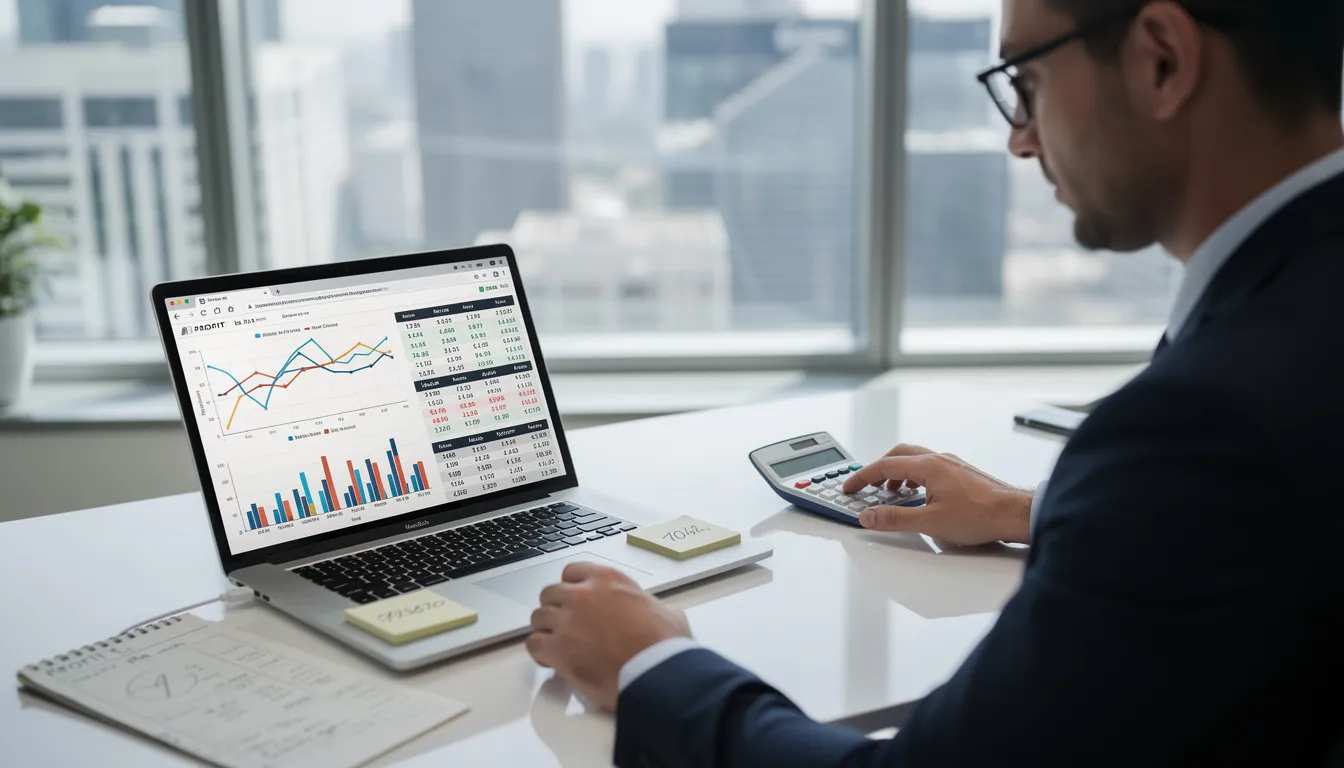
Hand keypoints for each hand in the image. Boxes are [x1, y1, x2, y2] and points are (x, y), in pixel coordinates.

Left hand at [526, 562, 690, 710]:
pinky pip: (534, 644)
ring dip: (546, 630)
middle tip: (567, 625)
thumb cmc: (664, 645)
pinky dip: (540, 653)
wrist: (657, 672)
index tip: (575, 599)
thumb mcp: (665, 611)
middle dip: (556, 609)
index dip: (572, 587)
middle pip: (550, 594)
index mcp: (607, 580)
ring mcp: (567, 621)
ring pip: (538, 618)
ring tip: (559, 645)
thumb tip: (653, 613)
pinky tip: (552, 661)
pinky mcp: (558, 649)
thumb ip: (648, 605)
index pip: (573, 572)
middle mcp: (582, 595)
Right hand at [841, 444, 1032, 544]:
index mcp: (928, 466)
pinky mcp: (962, 474)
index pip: (885, 465)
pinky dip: (914, 478)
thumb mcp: (930, 522)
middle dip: (878, 470)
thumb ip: (895, 518)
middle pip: (898, 456)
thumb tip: (869, 515)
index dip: (862, 477)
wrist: (1015, 514)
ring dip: (897, 474)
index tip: (849, 487)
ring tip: (891, 494)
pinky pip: (930, 468)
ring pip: (915, 462)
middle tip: (866, 486)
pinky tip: (918, 496)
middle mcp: (940, 460)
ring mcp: (952, 465)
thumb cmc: (981, 515)